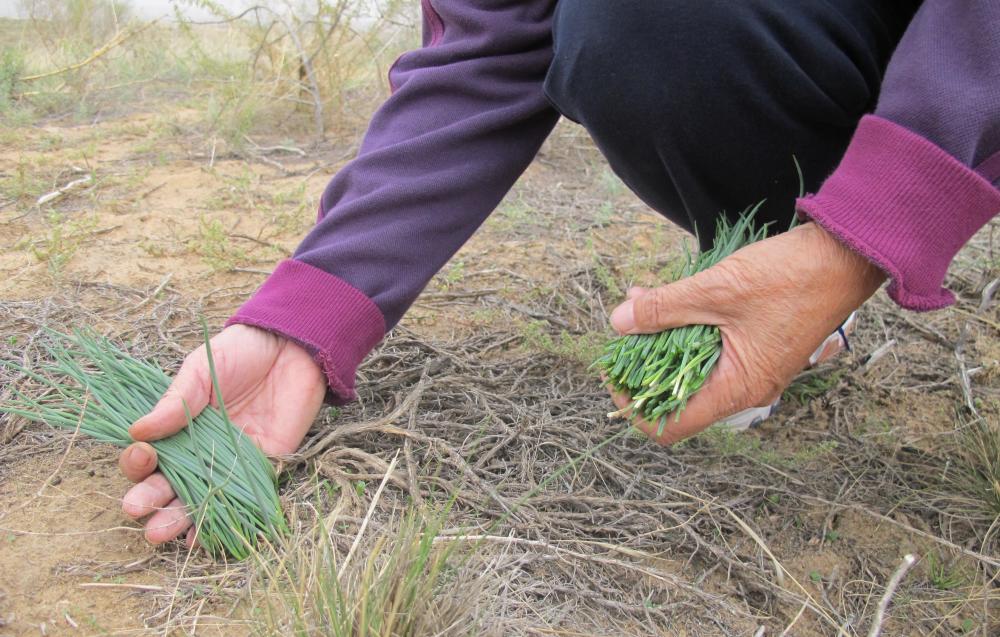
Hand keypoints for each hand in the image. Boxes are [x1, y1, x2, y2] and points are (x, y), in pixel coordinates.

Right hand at [117, 324, 325, 545]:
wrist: (293, 347)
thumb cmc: (241, 353)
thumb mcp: (201, 370)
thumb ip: (176, 401)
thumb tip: (136, 430)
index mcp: (180, 427)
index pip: (151, 454)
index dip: (139, 462)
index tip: (140, 457)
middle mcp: (201, 450)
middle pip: (170, 484)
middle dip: (152, 500)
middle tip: (137, 511)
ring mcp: (231, 462)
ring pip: (202, 499)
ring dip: (180, 519)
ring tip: (160, 532)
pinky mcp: (265, 467)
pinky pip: (243, 499)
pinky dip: (226, 518)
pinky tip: (204, 535)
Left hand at [607, 222, 884, 444]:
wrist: (847, 256)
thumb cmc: (790, 277)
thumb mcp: (717, 290)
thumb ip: (665, 308)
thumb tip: (619, 322)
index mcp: (737, 389)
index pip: (671, 425)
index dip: (635, 406)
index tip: (614, 374)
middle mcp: (745, 388)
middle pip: (677, 396)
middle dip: (643, 363)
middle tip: (626, 326)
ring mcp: (752, 368)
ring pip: (691, 367)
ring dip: (662, 339)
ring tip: (642, 300)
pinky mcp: (756, 347)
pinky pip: (709, 349)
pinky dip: (685, 328)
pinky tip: (669, 297)